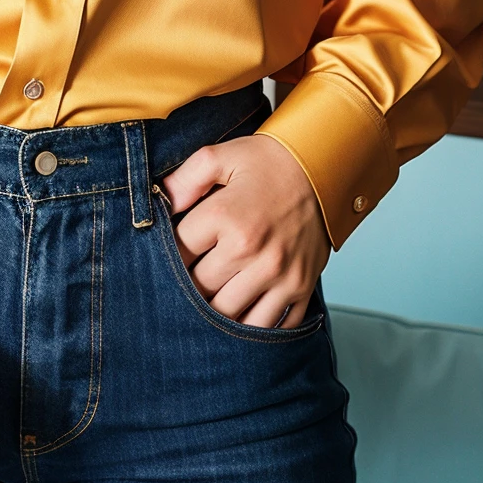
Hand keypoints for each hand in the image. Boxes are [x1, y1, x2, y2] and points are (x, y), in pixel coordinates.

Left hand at [158, 132, 330, 329]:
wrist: (323, 168)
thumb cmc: (268, 162)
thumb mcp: (221, 155)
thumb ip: (185, 179)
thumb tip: (160, 203)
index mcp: (228, 218)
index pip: (179, 252)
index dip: (169, 251)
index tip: (173, 248)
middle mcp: (254, 252)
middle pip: (201, 289)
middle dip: (189, 282)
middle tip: (188, 272)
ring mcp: (280, 275)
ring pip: (230, 316)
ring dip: (215, 309)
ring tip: (211, 293)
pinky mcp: (300, 289)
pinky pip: (269, 327)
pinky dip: (251, 326)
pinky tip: (241, 311)